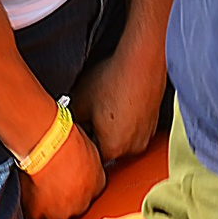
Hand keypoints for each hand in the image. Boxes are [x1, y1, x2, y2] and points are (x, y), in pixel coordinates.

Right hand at [22, 122, 105, 218]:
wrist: (46, 143)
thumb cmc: (63, 136)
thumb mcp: (86, 147)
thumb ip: (86, 162)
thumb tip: (79, 164)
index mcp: (98, 184)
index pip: (89, 196)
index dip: (75, 191)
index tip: (65, 184)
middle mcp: (83, 203)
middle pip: (73, 210)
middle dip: (63, 202)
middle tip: (48, 185)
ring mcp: (62, 213)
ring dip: (47, 211)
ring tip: (34, 191)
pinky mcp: (41, 217)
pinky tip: (26, 207)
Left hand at [69, 45, 167, 164]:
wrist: (142, 62)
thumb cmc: (114, 80)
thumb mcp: (79, 101)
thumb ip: (70, 122)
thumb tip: (64, 128)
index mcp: (113, 149)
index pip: (90, 157)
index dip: (80, 143)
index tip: (75, 129)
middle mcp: (133, 148)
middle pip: (106, 150)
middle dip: (95, 136)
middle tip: (88, 115)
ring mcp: (146, 136)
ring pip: (121, 139)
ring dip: (111, 129)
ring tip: (105, 107)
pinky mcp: (153, 123)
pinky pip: (134, 129)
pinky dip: (125, 121)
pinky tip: (118, 103)